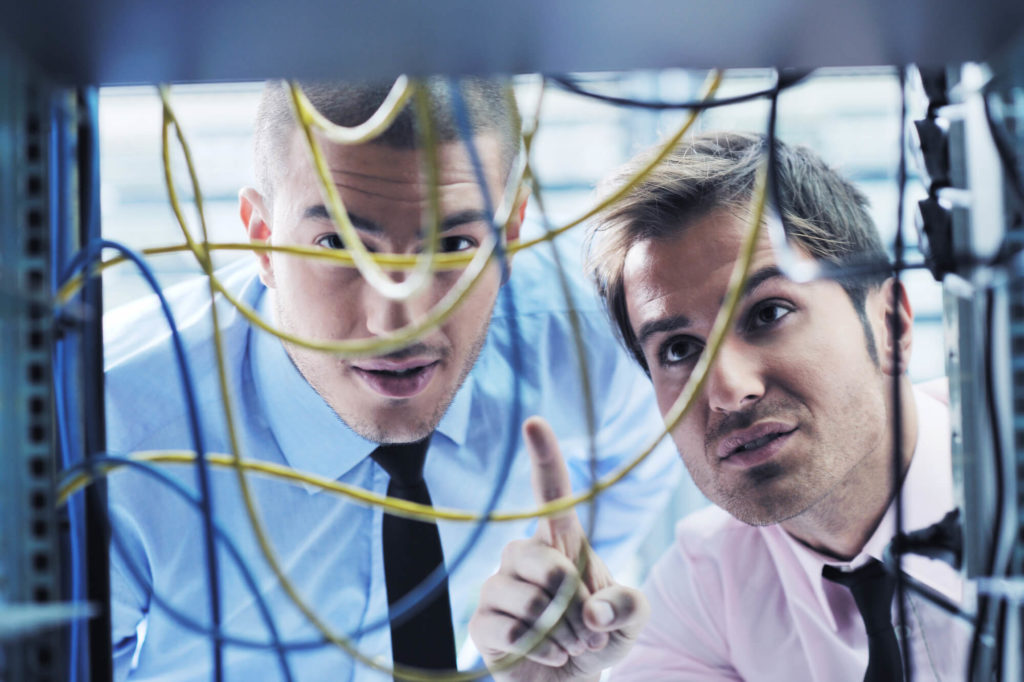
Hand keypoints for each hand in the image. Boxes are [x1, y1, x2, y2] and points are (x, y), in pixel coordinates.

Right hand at [469, 416, 648, 681]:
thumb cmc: (600, 638)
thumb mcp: (632, 619)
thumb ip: (628, 605)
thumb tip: (591, 609)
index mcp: (560, 543)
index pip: (550, 494)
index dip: (544, 458)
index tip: (535, 422)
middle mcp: (524, 557)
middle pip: (538, 558)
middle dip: (570, 602)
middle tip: (587, 630)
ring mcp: (499, 588)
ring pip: (523, 596)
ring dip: (559, 630)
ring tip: (570, 645)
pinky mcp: (483, 624)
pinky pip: (506, 629)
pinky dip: (538, 649)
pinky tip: (548, 655)